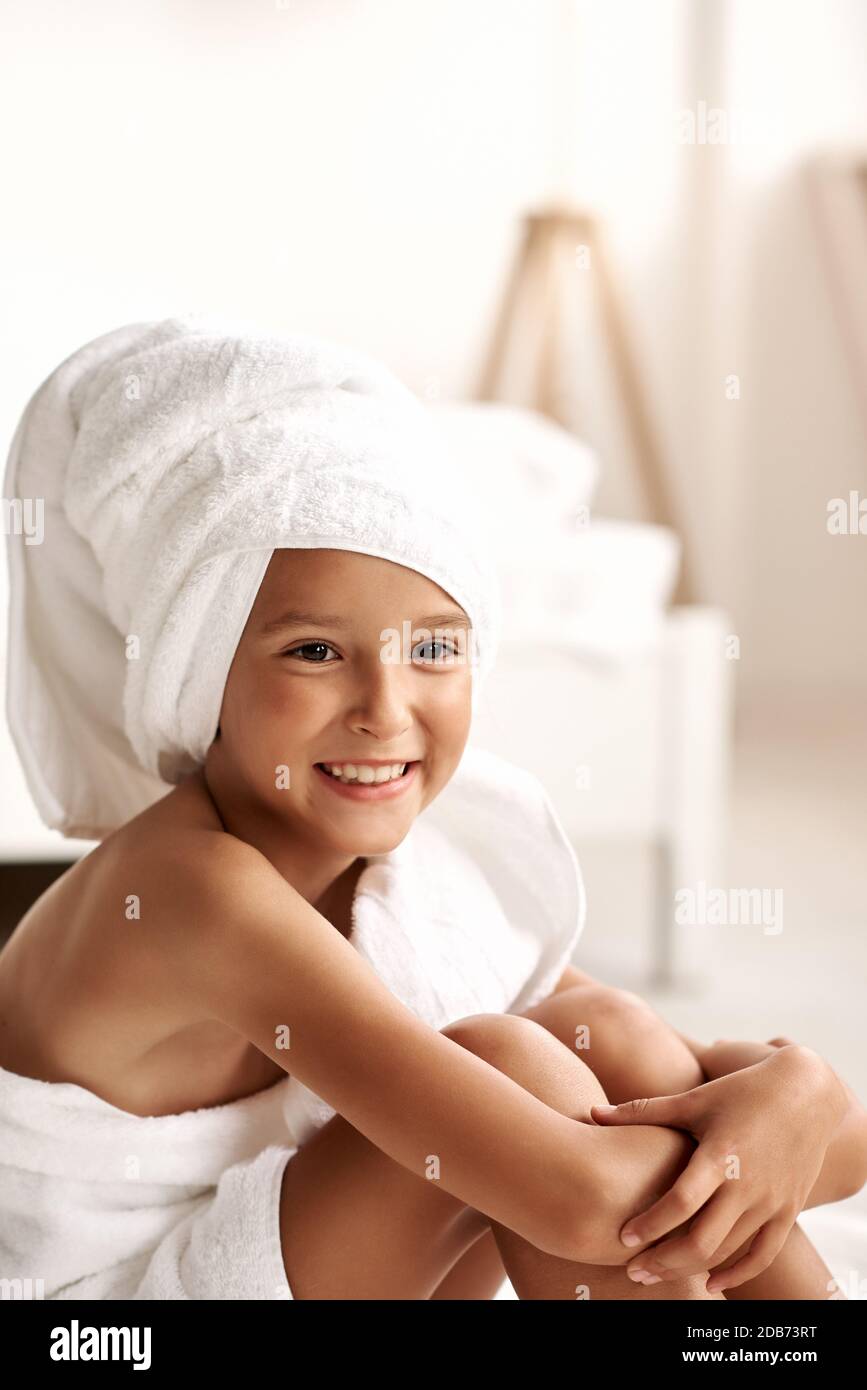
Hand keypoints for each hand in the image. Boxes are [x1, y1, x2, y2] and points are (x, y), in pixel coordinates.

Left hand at [589, 1045, 846, 1291]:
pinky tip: (711, 1283)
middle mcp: (747, 1183)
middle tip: (632, 1270)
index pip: (681, 1202)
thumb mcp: (694, 1098)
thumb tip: (591, 1112)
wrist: (806, 1092)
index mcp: (720, 1154)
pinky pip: (763, 1254)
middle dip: (664, 1259)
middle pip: (702, 1238)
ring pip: (728, 1251)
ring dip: (692, 1268)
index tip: (622, 1238)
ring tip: (657, 1274)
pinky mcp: (789, 1209)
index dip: (651, 1224)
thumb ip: (643, 1111)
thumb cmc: (741, 1091)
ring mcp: (771, 1200)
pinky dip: (738, 1275)